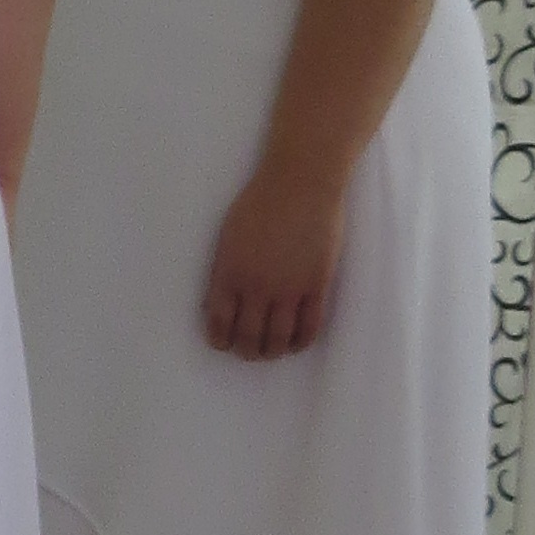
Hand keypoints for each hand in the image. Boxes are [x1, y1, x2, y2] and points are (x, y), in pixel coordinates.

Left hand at [202, 162, 345, 359]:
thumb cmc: (261, 200)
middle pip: (249, 337)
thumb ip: (223, 270)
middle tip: (249, 352)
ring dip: (272, 352)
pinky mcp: (317, 286)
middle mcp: (257, 288)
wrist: (302, 183)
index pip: (220, 322)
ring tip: (272, 352)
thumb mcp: (228, 235)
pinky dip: (301, 342)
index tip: (223, 344)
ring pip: (278, 339)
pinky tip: (296, 343)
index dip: (221, 339)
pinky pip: (309, 327)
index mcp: (229, 273)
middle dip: (246, 351)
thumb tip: (216, 302)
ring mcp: (289, 289)